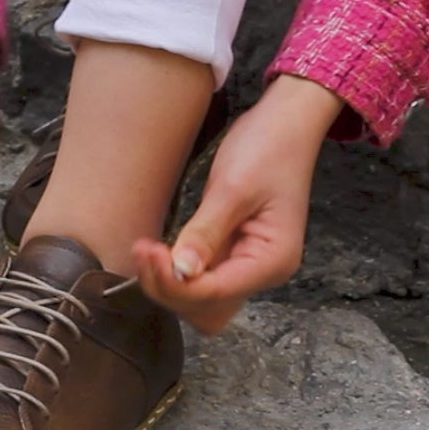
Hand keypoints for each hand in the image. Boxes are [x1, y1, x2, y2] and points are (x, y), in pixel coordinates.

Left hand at [133, 75, 343, 333]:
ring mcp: (249, 263)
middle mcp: (263, 271)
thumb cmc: (267, 148)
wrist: (285, 121)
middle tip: (143, 251)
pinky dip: (178, 271)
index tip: (147, 252)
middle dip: (171, 289)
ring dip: (171, 284)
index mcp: (272, 261)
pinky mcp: (234, 249)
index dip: (176, 282)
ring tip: (146, 251)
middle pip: (208, 308)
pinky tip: (159, 250)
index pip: (215, 293)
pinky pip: (203, 276)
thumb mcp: (232, 188)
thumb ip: (206, 233)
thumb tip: (180, 272)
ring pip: (203, 299)